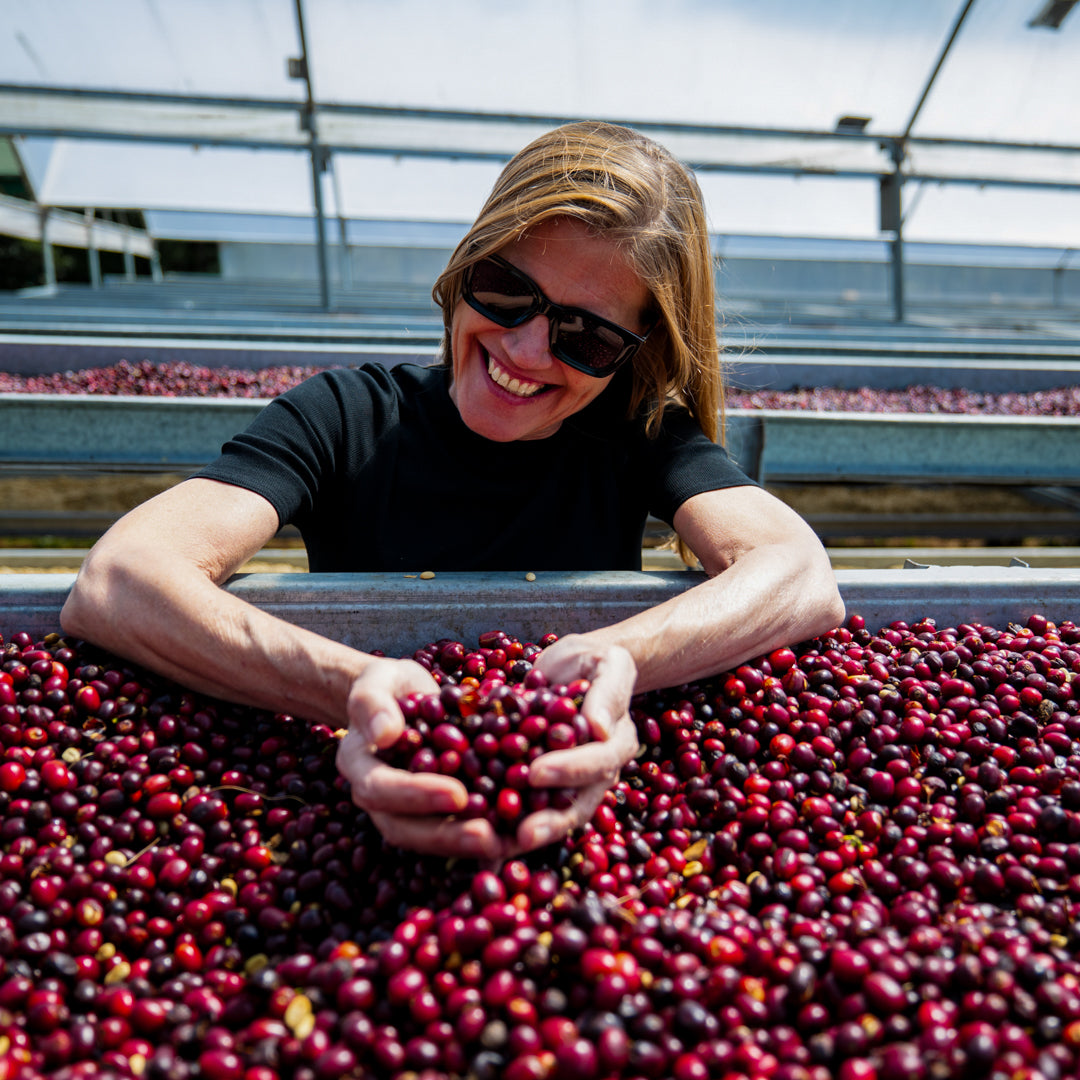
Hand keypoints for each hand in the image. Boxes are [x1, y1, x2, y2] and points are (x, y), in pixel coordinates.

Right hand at [335, 657, 504, 859]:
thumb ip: (373, 704)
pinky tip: (516, 836)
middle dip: (446, 836)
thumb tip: (385, 734)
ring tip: (505, 843)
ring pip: (430, 837)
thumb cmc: (388, 685)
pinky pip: (454, 828)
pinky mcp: (432, 810)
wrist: (399, 695)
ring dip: (467, 844)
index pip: (381, 789)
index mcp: (358, 765)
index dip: (417, 795)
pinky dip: (485, 835)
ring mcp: (403, 809)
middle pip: (405, 828)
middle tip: (486, 836)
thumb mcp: (378, 681)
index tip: (457, 794)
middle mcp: (378, 796)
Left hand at [509, 635, 639, 854]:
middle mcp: (596, 771)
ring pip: (551, 814)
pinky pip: (526, 805)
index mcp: (616, 743)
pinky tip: (478, 838)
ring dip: (525, 833)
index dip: (569, 770)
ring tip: (496, 848)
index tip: (538, 772)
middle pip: (576, 803)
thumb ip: (608, 692)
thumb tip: (600, 727)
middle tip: (521, 835)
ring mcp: (569, 782)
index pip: (598, 761)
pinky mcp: (541, 782)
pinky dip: (504, 822)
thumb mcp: (609, 663)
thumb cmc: (594, 661)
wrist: (574, 666)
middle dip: (549, 821)